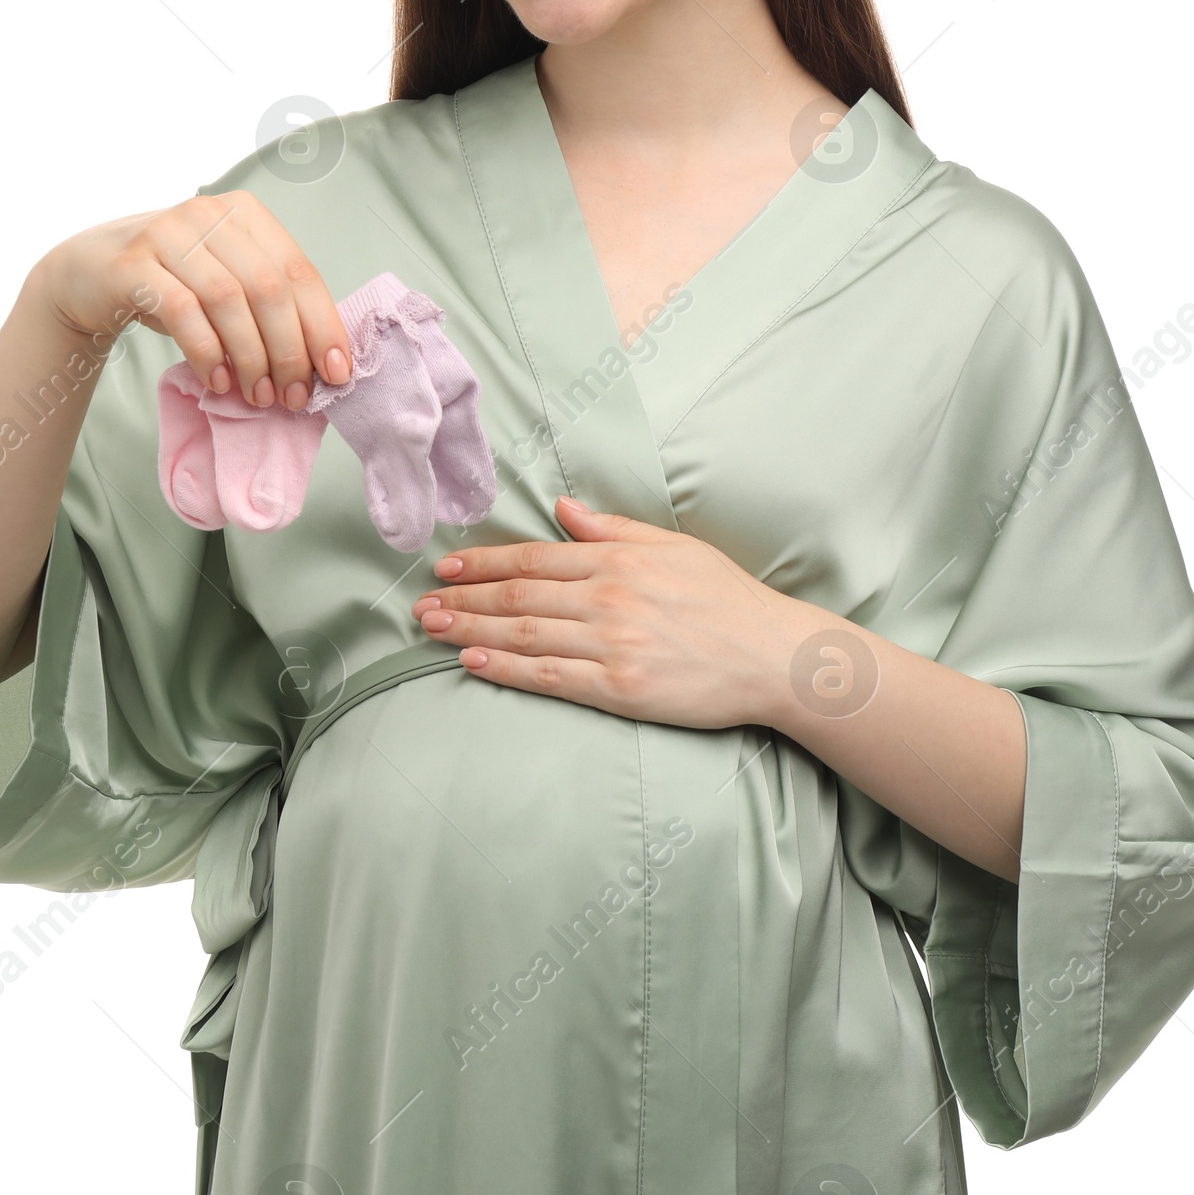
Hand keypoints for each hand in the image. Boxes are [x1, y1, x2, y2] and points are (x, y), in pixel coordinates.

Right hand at [29, 189, 350, 408]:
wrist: (88, 274)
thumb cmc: (172, 284)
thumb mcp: (226, 282)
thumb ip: (269, 306)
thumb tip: (322, 364)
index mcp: (245, 214)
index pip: (299, 271)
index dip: (323, 325)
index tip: (336, 374)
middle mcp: (208, 214)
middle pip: (268, 288)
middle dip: (289, 351)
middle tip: (294, 397)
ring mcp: (167, 232)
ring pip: (228, 300)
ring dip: (251, 357)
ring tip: (257, 397)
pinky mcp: (132, 263)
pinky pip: (183, 311)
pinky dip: (208, 353)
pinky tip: (219, 383)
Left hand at [410, 496, 819, 731]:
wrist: (773, 656)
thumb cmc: (727, 599)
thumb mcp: (674, 547)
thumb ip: (613, 528)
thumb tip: (564, 506)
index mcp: (619, 559)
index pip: (534, 557)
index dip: (483, 563)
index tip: (446, 568)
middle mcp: (608, 597)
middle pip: (518, 594)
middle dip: (463, 598)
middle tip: (420, 603)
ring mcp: (612, 644)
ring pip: (524, 633)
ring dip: (471, 629)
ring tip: (432, 629)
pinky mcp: (619, 688)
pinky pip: (550, 676)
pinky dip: (506, 668)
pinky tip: (474, 662)